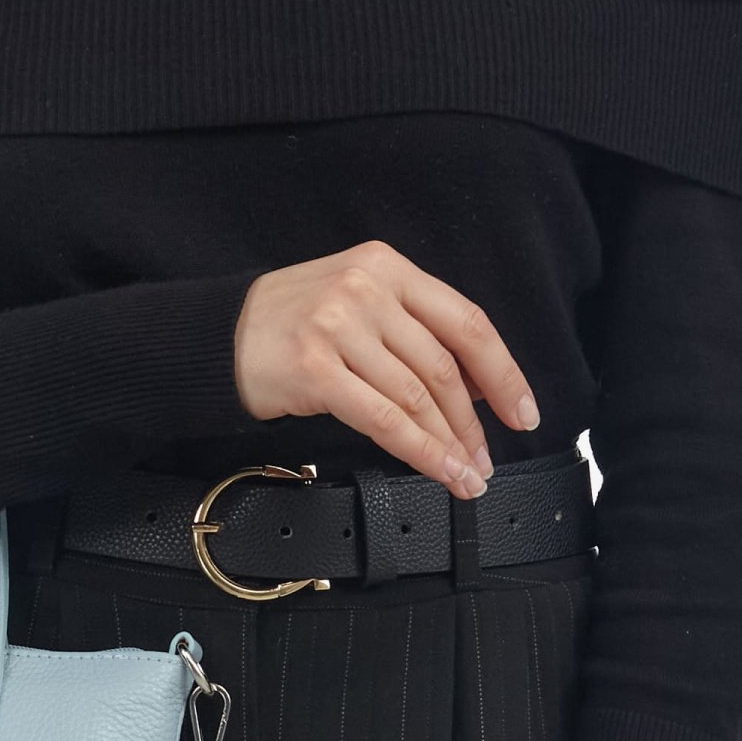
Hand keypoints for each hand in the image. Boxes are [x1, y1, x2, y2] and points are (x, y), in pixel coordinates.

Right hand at [232, 241, 539, 499]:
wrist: (218, 335)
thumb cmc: (292, 323)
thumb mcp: (357, 299)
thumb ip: (410, 327)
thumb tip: (475, 385)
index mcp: (387, 266)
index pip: (465, 321)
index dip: (503, 372)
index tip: (522, 410)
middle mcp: (367, 289)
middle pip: (443, 365)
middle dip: (473, 422)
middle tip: (486, 458)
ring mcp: (340, 326)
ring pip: (417, 396)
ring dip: (449, 444)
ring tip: (466, 474)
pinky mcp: (316, 368)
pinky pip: (383, 418)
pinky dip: (419, 451)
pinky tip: (437, 470)